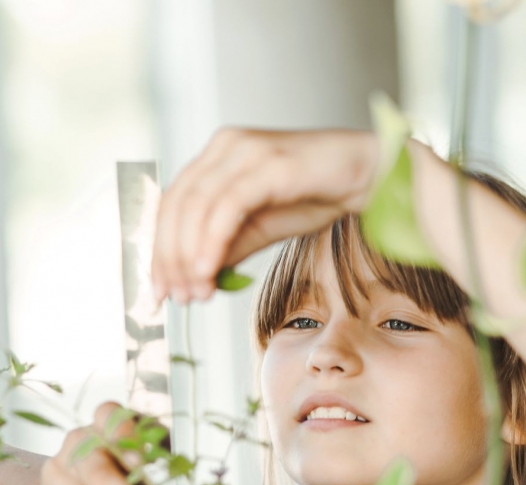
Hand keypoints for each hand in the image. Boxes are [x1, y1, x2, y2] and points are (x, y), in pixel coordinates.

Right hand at [33, 402, 166, 484]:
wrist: (72, 480)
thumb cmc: (126, 467)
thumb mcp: (147, 455)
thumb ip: (161, 472)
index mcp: (104, 420)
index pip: (111, 417)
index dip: (126, 438)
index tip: (144, 461)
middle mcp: (74, 443)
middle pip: (99, 479)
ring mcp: (54, 476)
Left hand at [152, 128, 377, 302]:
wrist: (367, 175)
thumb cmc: (314, 196)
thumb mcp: (259, 228)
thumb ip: (226, 247)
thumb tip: (194, 280)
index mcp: (216, 156)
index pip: (172, 204)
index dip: (159, 249)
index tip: (159, 289)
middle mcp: (224, 147)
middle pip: (177, 205)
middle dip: (169, 258)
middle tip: (174, 297)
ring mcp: (245, 151)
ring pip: (196, 207)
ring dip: (189, 257)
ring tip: (193, 293)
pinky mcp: (267, 162)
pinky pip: (227, 207)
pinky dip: (212, 242)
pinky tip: (208, 273)